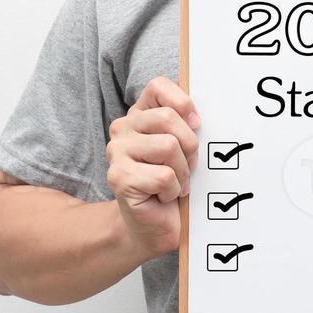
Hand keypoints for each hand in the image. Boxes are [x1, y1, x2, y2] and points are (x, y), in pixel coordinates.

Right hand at [107, 76, 200, 258]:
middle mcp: (122, 128)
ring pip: (168, 146)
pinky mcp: (119, 177)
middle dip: (189, 146)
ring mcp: (116, 152)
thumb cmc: (171, 182)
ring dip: (181, 171)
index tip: (195, 125)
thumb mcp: (183, 146)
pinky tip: (163, 197)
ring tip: (174, 183)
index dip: (183, 103)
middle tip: (185, 166)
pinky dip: (173, 190)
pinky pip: (164, 176)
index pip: (158, 86)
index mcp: (139, 114)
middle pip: (168, 117)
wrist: (151, 226)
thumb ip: (186, 124)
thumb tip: (196, 116)